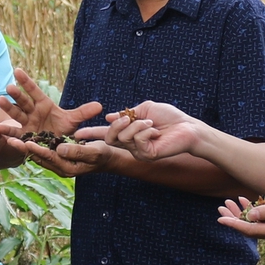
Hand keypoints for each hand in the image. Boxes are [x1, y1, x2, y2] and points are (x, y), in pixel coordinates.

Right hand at [0, 66, 98, 135]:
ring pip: (16, 114)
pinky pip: (15, 133)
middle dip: (16, 94)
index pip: (34, 91)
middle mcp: (32, 111)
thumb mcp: (72, 121)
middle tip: (9, 87)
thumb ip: (83, 113)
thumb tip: (100, 106)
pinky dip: (7, 132)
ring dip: (8, 108)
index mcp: (43, 104)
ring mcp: (26, 123)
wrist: (54, 144)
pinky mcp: (24, 135)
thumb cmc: (60, 129)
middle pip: (23, 101)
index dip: (26, 82)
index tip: (17, 70)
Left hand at [6, 134, 119, 177]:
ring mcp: (54, 158)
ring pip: (35, 149)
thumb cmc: (103, 153)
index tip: (27, 142)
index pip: (49, 158)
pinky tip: (17, 130)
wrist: (107, 156)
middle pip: (37, 155)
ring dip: (21, 141)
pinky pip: (39, 144)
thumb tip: (60, 149)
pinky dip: (27, 137)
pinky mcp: (54, 150)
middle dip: (23, 147)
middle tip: (10, 140)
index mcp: (66, 168)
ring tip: (7, 134)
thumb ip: (77, 151)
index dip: (38, 150)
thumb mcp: (94, 152)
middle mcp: (56, 164)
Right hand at [80, 101, 202, 160]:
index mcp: (129, 133)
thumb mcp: (145, 109)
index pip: (106, 134)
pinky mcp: (146, 155)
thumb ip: (127, 113)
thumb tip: (110, 117)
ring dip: (137, 125)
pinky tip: (155, 132)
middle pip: (109, 138)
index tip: (76, 133)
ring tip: (151, 124)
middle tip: (128, 118)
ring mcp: (138, 152)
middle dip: (117, 125)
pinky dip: (144, 131)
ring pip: (122, 137)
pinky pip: (135, 141)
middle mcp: (131, 145)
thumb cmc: (170, 118)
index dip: (91, 133)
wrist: (188, 127)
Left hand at [215, 185, 264, 240]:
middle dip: (234, 218)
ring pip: (256, 224)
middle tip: (220, 208)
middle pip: (251, 229)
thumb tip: (251, 216)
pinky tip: (247, 202)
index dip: (234, 224)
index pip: (251, 230)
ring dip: (242, 214)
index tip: (220, 218)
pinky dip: (255, 212)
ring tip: (229, 203)